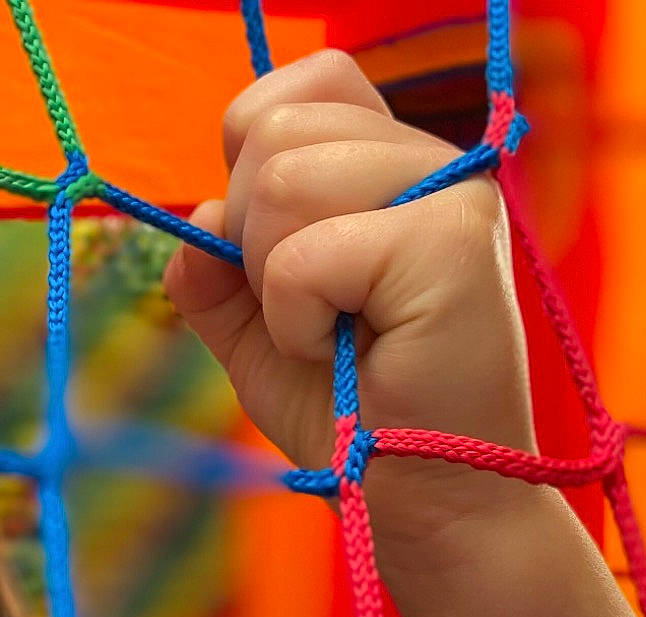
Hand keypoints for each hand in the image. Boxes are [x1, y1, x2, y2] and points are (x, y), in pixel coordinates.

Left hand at [163, 50, 538, 547]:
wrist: (418, 501)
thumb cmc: (349, 416)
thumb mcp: (255, 334)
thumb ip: (214, 272)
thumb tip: (190, 222)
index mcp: (387, 163)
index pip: (299, 86)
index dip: (250, 156)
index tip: (270, 250)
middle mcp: (430, 161)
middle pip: (274, 129)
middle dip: (250, 236)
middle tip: (307, 311)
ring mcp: (451, 195)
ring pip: (282, 176)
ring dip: (273, 282)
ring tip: (331, 333)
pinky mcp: (455, 243)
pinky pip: (303, 255)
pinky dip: (295, 319)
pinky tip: (345, 351)